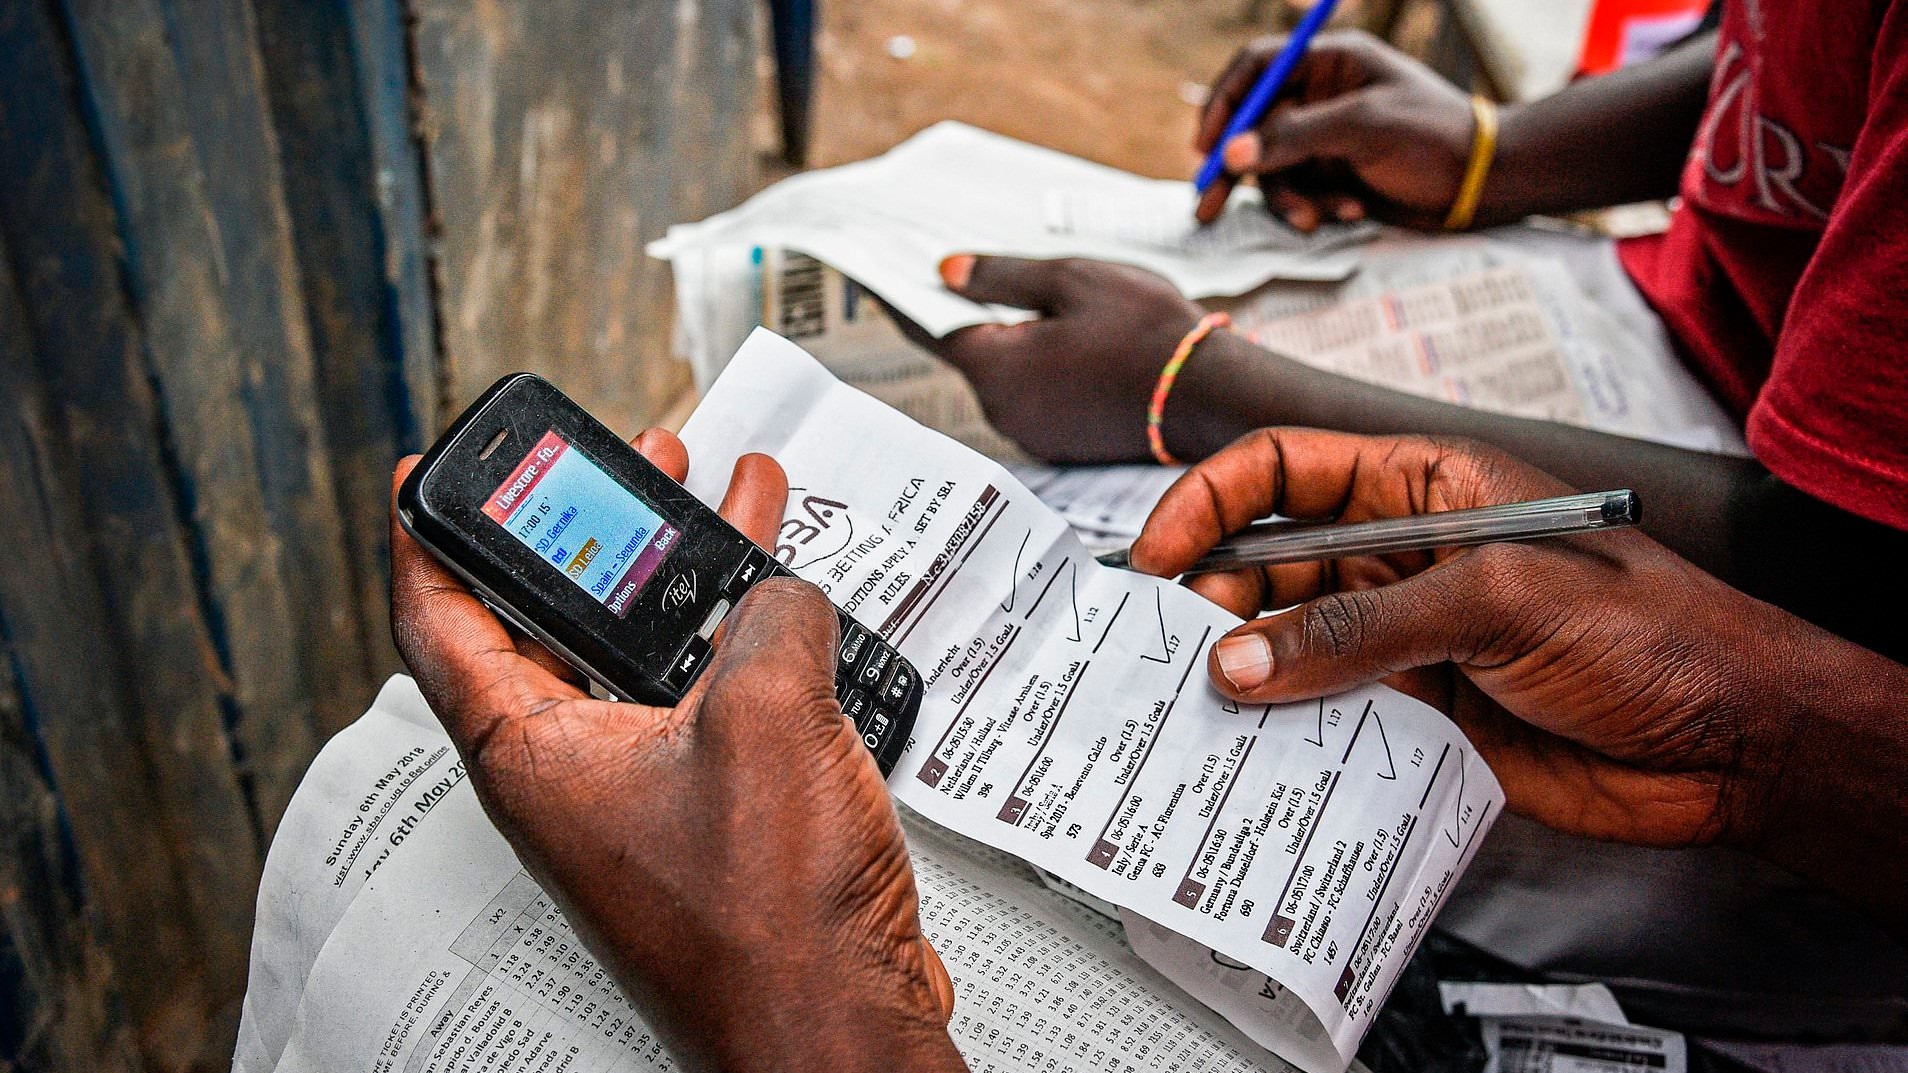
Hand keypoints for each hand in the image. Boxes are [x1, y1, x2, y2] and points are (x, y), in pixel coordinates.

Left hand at [390, 429, 963, 1072]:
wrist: (834, 1026)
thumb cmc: (766, 922)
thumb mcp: (763, 716)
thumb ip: (766, 616)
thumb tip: (780, 592)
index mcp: (532, 753)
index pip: (439, 621)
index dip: (424, 534)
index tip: (422, 476)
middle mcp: (574, 775)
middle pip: (555, 622)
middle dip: (595, 534)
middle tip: (621, 470)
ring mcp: (645, 796)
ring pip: (644, 656)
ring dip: (684, 580)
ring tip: (721, 502)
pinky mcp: (714, 815)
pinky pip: (711, 702)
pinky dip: (742, 643)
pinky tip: (791, 609)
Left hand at [923, 254, 1203, 461]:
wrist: (1209, 396)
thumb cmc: (1146, 331)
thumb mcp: (1070, 280)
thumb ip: (1000, 276)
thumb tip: (946, 271)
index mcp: (996, 368)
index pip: (928, 325)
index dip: (902, 292)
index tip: (876, 271)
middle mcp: (1003, 411)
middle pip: (967, 351)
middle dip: (964, 310)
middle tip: (958, 266)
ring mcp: (1031, 433)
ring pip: (1003, 373)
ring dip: (1007, 339)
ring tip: (1030, 298)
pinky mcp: (1059, 442)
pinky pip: (1031, 394)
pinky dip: (1034, 365)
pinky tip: (1063, 338)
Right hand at [1130, 428, 1809, 849]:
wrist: (1730, 743)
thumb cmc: (1646, 635)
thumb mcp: (1497, 601)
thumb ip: (1360, 630)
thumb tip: (1239, 660)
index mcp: (1420, 489)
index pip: (1286, 470)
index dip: (1211, 501)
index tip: (1156, 553)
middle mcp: (1397, 559)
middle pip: (1268, 562)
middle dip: (1211, 597)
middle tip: (1169, 649)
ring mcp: (1400, 638)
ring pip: (1283, 645)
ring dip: (1236, 672)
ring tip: (1193, 708)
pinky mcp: (1412, 715)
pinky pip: (1319, 717)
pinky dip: (1278, 734)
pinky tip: (1247, 753)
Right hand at [1195, 31, 1474, 228]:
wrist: (1484, 183)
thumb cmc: (1434, 136)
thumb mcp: (1364, 127)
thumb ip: (1294, 136)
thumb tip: (1231, 153)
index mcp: (1330, 62)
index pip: (1256, 68)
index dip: (1224, 103)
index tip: (1206, 146)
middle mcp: (1321, 96)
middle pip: (1253, 126)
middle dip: (1234, 170)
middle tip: (1207, 207)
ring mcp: (1326, 137)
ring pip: (1274, 170)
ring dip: (1291, 198)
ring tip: (1317, 219)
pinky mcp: (1334, 174)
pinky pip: (1302, 192)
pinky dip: (1318, 206)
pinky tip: (1353, 210)